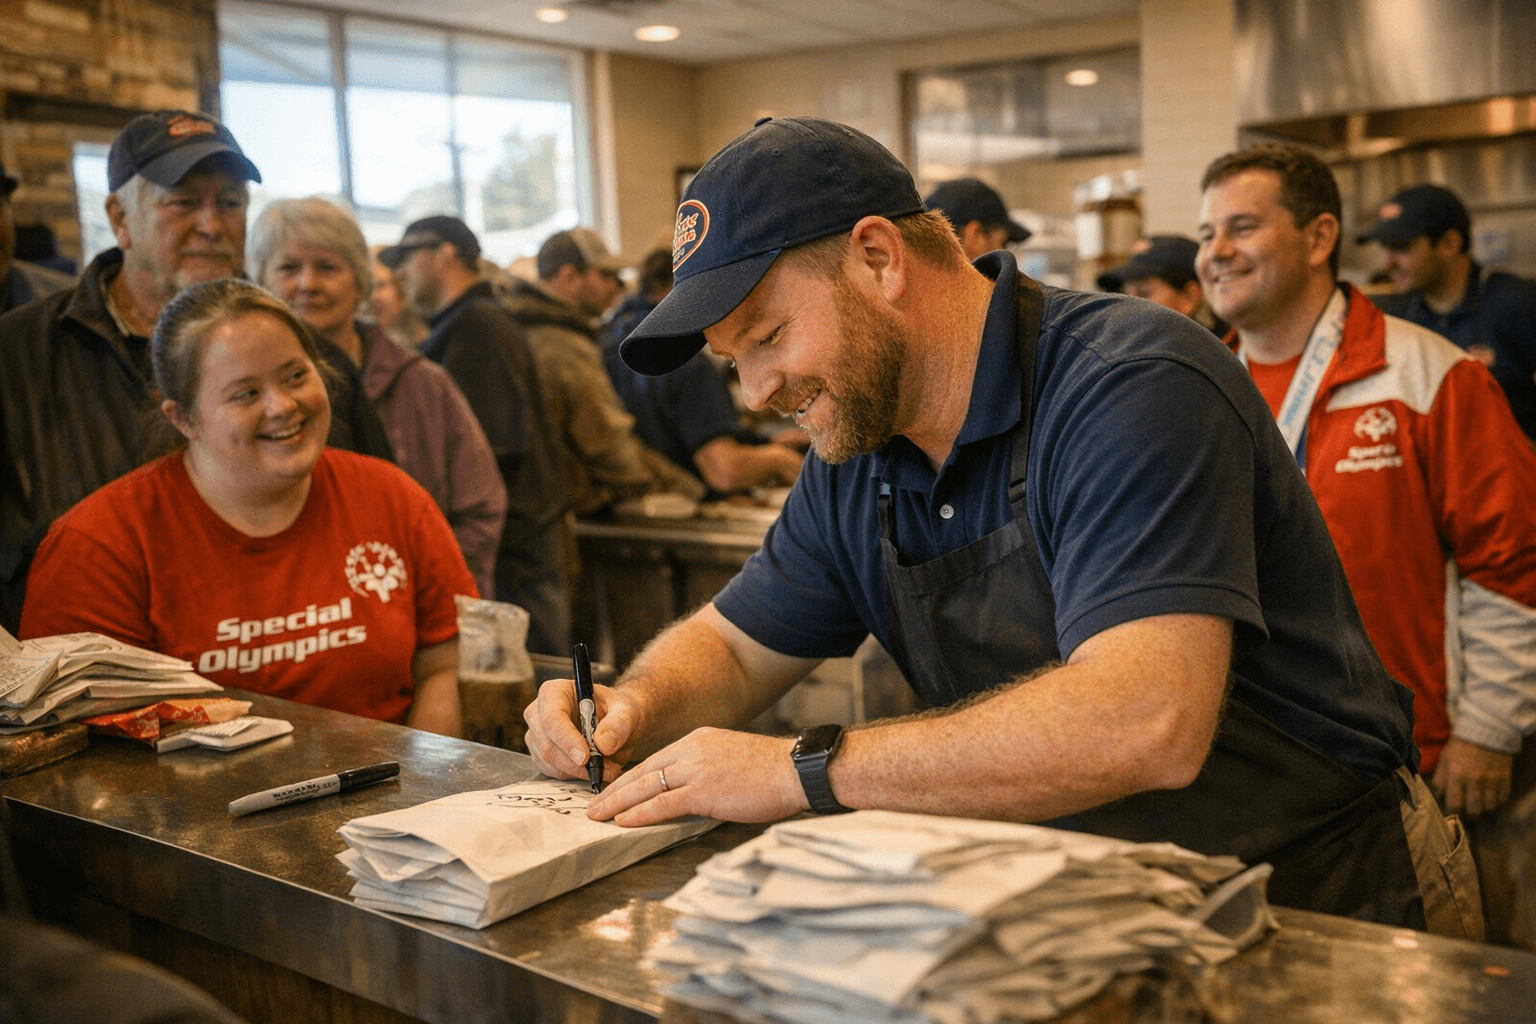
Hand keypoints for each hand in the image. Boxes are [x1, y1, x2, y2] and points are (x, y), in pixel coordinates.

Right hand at [522, 676, 641, 784]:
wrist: (615, 723)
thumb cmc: (615, 710)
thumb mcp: (626, 711)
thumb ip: (618, 724)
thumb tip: (603, 744)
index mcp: (555, 692)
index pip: (552, 718)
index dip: (567, 740)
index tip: (585, 756)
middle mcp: (539, 713)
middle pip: (547, 745)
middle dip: (576, 763)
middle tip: (605, 769)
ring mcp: (537, 736)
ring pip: (550, 762)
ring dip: (579, 771)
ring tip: (607, 768)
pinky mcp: (540, 755)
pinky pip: (553, 772)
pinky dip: (575, 776)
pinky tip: (593, 768)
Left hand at [587, 727, 808, 826]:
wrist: (794, 770)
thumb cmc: (770, 770)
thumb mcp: (729, 758)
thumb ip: (705, 768)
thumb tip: (688, 789)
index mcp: (698, 740)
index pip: (654, 760)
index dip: (629, 777)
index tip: (612, 789)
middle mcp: (692, 750)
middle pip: (642, 771)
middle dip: (614, 789)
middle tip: (593, 804)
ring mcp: (696, 769)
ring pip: (646, 786)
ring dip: (617, 802)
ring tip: (598, 815)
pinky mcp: (704, 791)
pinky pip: (663, 803)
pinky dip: (639, 813)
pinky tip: (623, 821)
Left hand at [1431, 737, 1513, 818]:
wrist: (1485, 731)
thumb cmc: (1461, 745)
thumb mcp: (1444, 758)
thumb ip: (1440, 778)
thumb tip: (1437, 795)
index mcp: (1456, 775)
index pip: (1454, 803)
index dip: (1454, 810)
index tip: (1454, 810)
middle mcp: (1474, 780)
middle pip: (1474, 809)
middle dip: (1470, 814)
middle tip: (1469, 813)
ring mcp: (1491, 780)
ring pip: (1489, 806)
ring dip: (1484, 808)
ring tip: (1480, 806)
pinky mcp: (1505, 778)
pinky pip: (1502, 798)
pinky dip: (1497, 801)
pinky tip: (1492, 798)